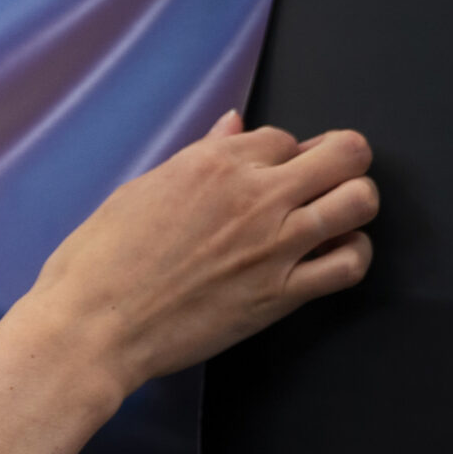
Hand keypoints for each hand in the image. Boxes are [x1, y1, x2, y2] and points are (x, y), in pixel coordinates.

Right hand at [13, 110, 376, 393]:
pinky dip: (353, 255)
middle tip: (327, 179)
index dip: (282, 154)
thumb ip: (198, 156)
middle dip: (343, 159)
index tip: (273, 173)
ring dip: (356, 202)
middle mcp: (255, 196)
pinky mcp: (282, 294)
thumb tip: (233, 126)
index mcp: (214, 163)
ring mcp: (275, 245)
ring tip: (336, 216)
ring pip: (360, 201)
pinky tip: (333, 257)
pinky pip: (350, 264)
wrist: (93, 328)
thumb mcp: (140, 190)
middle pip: (345, 153)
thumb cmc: (98, 261)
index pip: (283, 137)